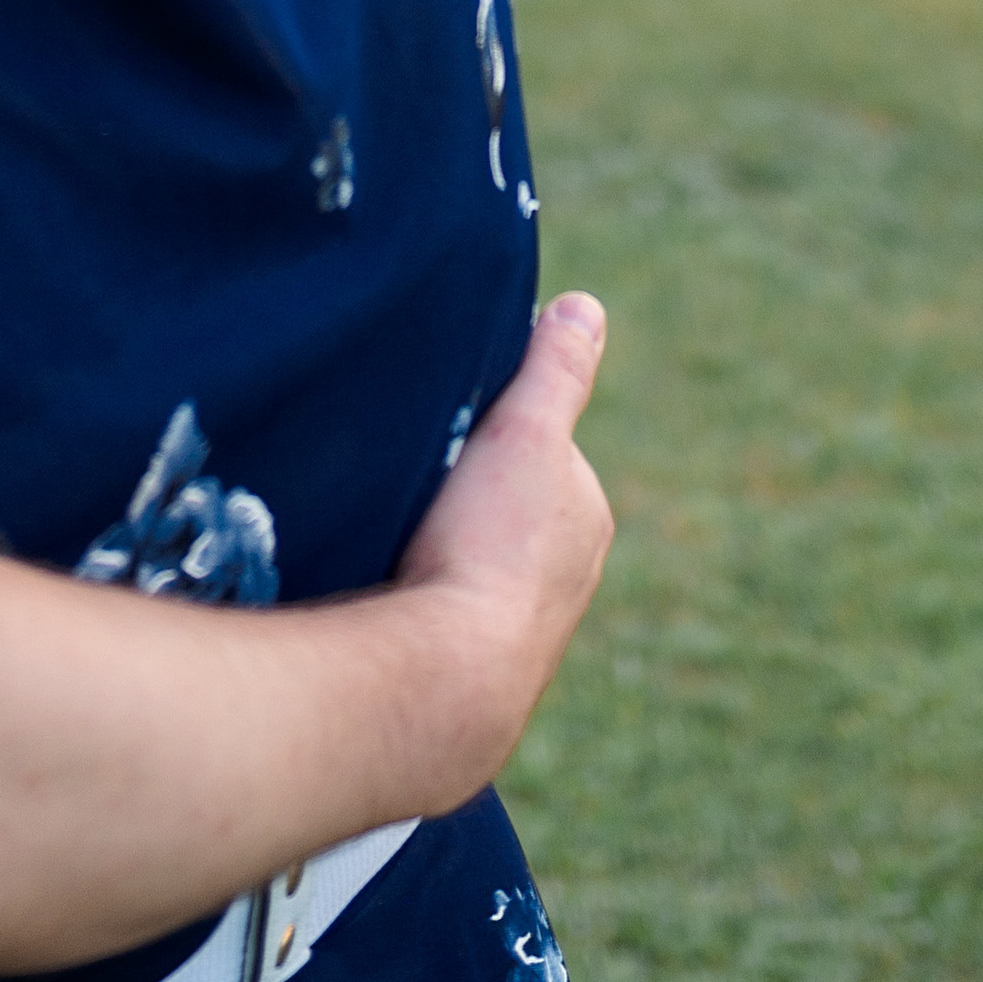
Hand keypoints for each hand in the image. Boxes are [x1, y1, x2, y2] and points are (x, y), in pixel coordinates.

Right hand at [395, 292, 614, 778]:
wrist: (451, 676)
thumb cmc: (491, 544)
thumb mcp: (525, 432)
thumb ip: (556, 370)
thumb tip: (587, 306)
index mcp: (587, 516)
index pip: (539, 446)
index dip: (490, 426)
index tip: (444, 421)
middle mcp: (572, 577)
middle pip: (508, 504)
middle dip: (469, 489)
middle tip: (412, 474)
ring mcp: (529, 629)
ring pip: (479, 558)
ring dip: (447, 542)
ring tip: (396, 527)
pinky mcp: (484, 670)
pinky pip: (454, 606)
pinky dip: (432, 588)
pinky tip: (395, 583)